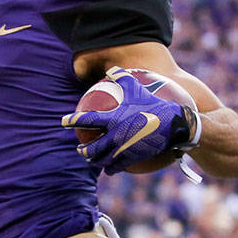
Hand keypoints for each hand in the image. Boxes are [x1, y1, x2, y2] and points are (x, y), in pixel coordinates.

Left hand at [62, 68, 194, 174]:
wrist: (174, 124)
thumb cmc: (155, 103)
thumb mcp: (137, 88)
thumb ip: (122, 78)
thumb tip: (111, 69)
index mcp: (113, 119)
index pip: (87, 120)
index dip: (72, 121)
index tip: (63, 122)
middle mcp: (115, 136)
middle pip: (91, 148)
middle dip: (83, 150)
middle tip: (80, 148)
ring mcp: (123, 149)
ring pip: (102, 160)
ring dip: (94, 161)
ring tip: (92, 160)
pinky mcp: (133, 158)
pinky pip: (117, 166)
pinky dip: (111, 168)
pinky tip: (110, 169)